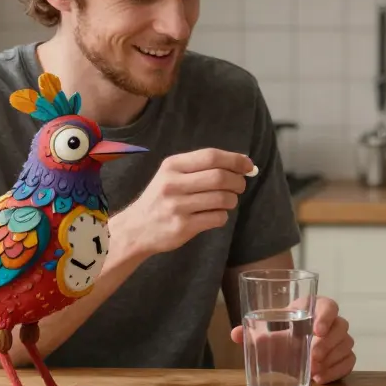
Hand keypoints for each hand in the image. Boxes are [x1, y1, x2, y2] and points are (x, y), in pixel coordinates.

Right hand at [112, 148, 252, 262]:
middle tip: (240, 186)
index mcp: (172, 166)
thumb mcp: (172, 175)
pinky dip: (222, 216)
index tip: (249, 166)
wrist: (136, 228)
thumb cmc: (161, 198)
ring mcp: (177, 206)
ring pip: (222, 198)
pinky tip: (214, 215)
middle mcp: (172, 184)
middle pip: (220, 177)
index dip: (235, 160)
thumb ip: (202, 167)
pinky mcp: (182, 226)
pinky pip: (218, 218)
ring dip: (232, 200)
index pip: (211, 156)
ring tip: (226, 202)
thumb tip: (243, 163)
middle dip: (238, 182)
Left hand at [230, 296, 355, 384]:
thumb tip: (235, 333)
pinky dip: (336, 371)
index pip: (329, 306)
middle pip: (341, 327)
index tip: (316, 330)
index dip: (326, 316)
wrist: (290, 349)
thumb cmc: (282, 335)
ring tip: (313, 371)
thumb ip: (252, 332)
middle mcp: (332, 322)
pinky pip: (349, 362)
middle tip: (311, 358)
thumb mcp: (268, 333)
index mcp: (314, 308)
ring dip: (331, 359)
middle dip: (327, 344)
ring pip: (347, 344)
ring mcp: (341, 340)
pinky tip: (320, 378)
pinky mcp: (344, 356)